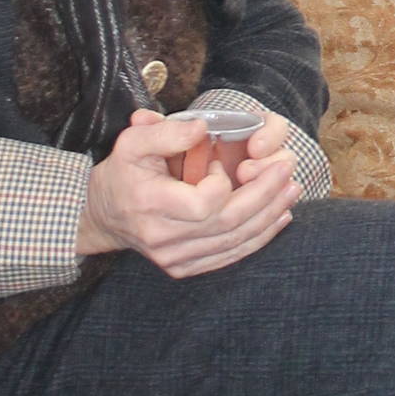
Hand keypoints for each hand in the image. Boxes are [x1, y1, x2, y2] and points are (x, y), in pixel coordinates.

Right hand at [75, 108, 296, 277]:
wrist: (103, 215)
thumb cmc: (122, 173)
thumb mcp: (133, 142)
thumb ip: (168, 131)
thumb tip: (204, 128)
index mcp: (150, 206)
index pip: (204, 205)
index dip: (221, 183)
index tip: (216, 163)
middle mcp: (164, 239)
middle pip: (228, 224)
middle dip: (264, 196)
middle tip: (287, 171)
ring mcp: (175, 259)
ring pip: (235, 242)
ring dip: (269, 215)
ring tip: (291, 190)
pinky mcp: (185, 268)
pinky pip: (230, 256)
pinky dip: (259, 237)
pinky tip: (279, 216)